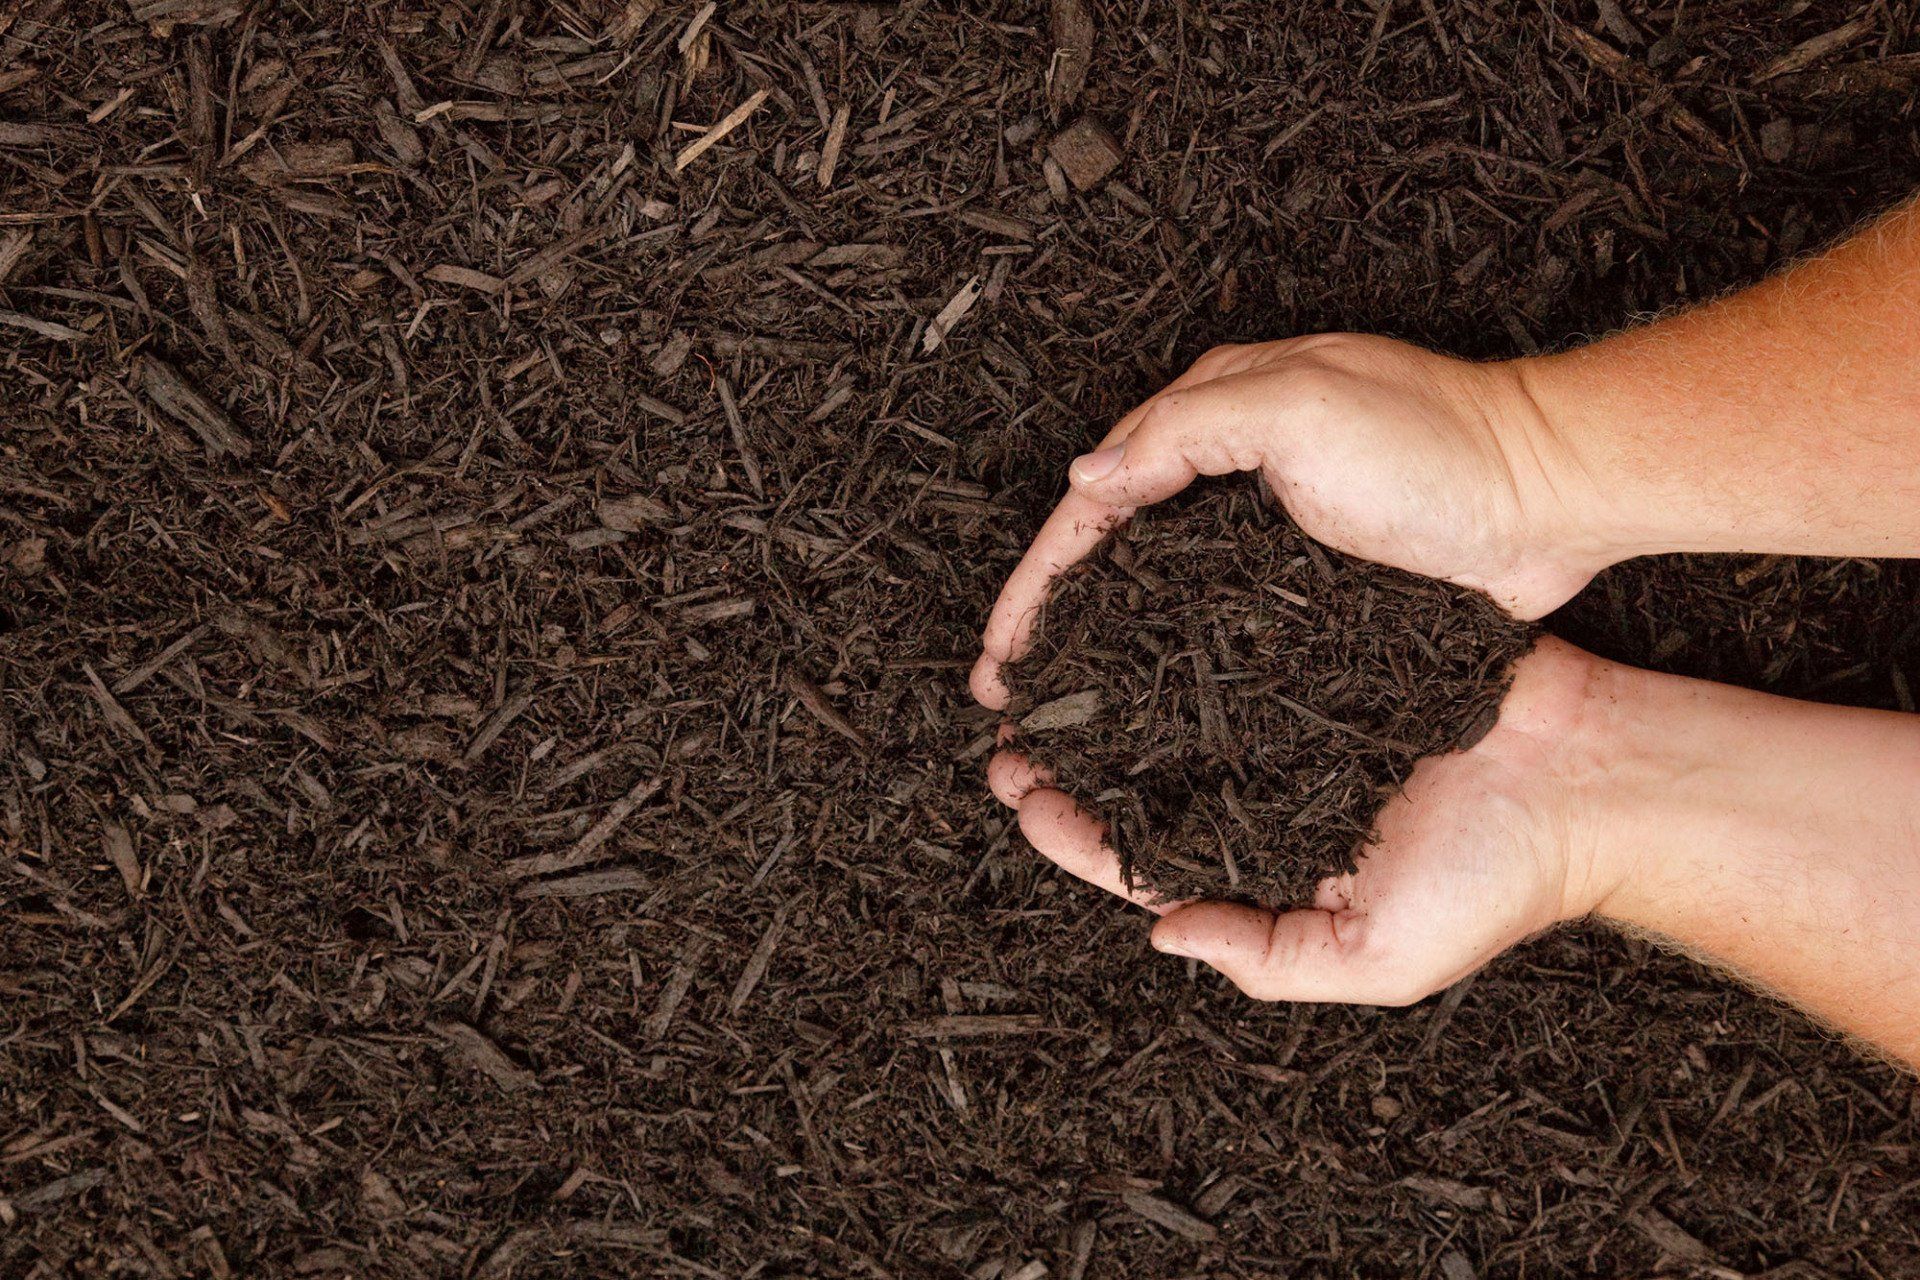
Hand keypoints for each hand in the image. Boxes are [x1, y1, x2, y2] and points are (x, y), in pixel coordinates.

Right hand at [970, 333, 1611, 709]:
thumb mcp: (1299, 409)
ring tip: (1067, 717)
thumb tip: (1086, 477)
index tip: (998, 658)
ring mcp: (1272, 529)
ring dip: (1106, 649)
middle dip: (1053, 622)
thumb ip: (1185, 432)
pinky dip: (1175, 661)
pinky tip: (1158, 707)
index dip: (1037, 583)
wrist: (1551, 494)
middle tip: (1010, 700)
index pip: (1094, 503)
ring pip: (1159, 593)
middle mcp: (1232, 471)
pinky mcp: (1315, 581)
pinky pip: (1219, 622)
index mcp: (1214, 415)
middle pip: (1112, 551)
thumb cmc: (1433, 444)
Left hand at [987, 639, 1618, 1004]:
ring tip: (1041, 667)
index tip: (1016, 793)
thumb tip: (1160, 934)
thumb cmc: (1499, 876)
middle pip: (1147, 775)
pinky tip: (1128, 612)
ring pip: (1179, 706)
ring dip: (1109, 690)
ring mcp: (1299, 720)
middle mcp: (1274, 793)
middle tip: (1002, 732)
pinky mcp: (1329, 655)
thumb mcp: (1379, 957)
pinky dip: (1182, 636)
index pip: (1148, 856)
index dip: (1074, 830)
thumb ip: (1267, 957)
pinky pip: (1243, 646)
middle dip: (1070, 759)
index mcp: (1273, 867)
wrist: (1595, 773)